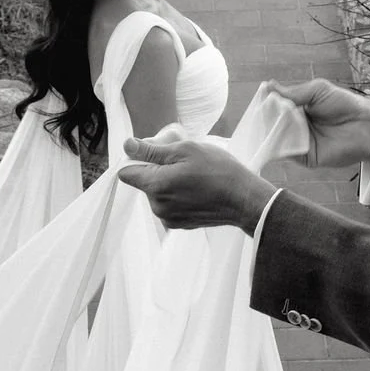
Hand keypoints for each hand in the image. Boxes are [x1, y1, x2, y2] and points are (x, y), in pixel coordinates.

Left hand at [118, 137, 277, 232]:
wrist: (243, 199)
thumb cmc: (218, 170)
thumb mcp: (185, 150)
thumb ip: (152, 150)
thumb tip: (127, 145)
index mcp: (155, 186)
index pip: (126, 172)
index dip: (137, 159)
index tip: (155, 153)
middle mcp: (157, 206)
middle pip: (143, 183)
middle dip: (157, 170)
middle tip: (182, 162)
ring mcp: (168, 218)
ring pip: (157, 194)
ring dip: (168, 183)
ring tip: (192, 176)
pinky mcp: (179, 224)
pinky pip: (168, 206)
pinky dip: (177, 197)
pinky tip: (196, 190)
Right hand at [264, 79, 369, 168]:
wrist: (366, 125)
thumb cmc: (344, 104)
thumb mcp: (317, 91)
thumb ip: (293, 92)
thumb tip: (268, 86)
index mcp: (298, 109)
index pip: (275, 108)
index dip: (265, 105)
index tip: (256, 102)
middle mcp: (295, 126)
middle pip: (272, 124)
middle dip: (263, 120)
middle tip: (253, 116)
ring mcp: (298, 142)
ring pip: (275, 138)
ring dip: (266, 133)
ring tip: (257, 128)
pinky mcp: (303, 157)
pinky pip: (285, 153)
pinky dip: (275, 148)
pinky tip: (268, 140)